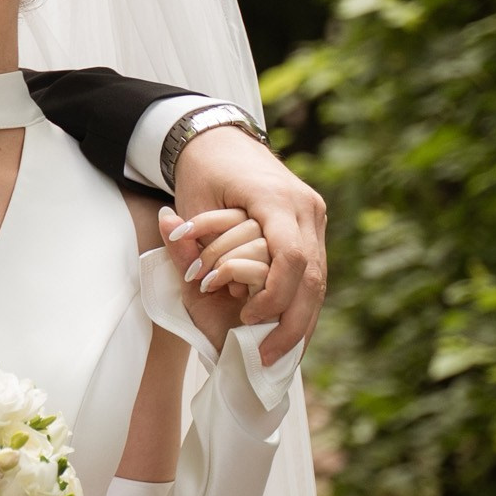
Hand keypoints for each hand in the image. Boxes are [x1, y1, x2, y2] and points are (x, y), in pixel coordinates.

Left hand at [168, 127, 323, 363]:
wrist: (221, 138)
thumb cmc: (202, 171)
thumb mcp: (190, 199)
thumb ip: (187, 234)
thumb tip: (175, 249)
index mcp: (277, 200)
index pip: (290, 260)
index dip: (273, 297)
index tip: (249, 320)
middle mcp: (304, 208)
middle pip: (312, 276)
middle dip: (294, 322)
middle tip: (271, 358)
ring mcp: (313, 215)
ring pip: (319, 278)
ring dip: (302, 318)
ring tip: (282, 355)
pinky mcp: (312, 224)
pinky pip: (314, 271)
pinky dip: (302, 303)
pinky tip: (291, 333)